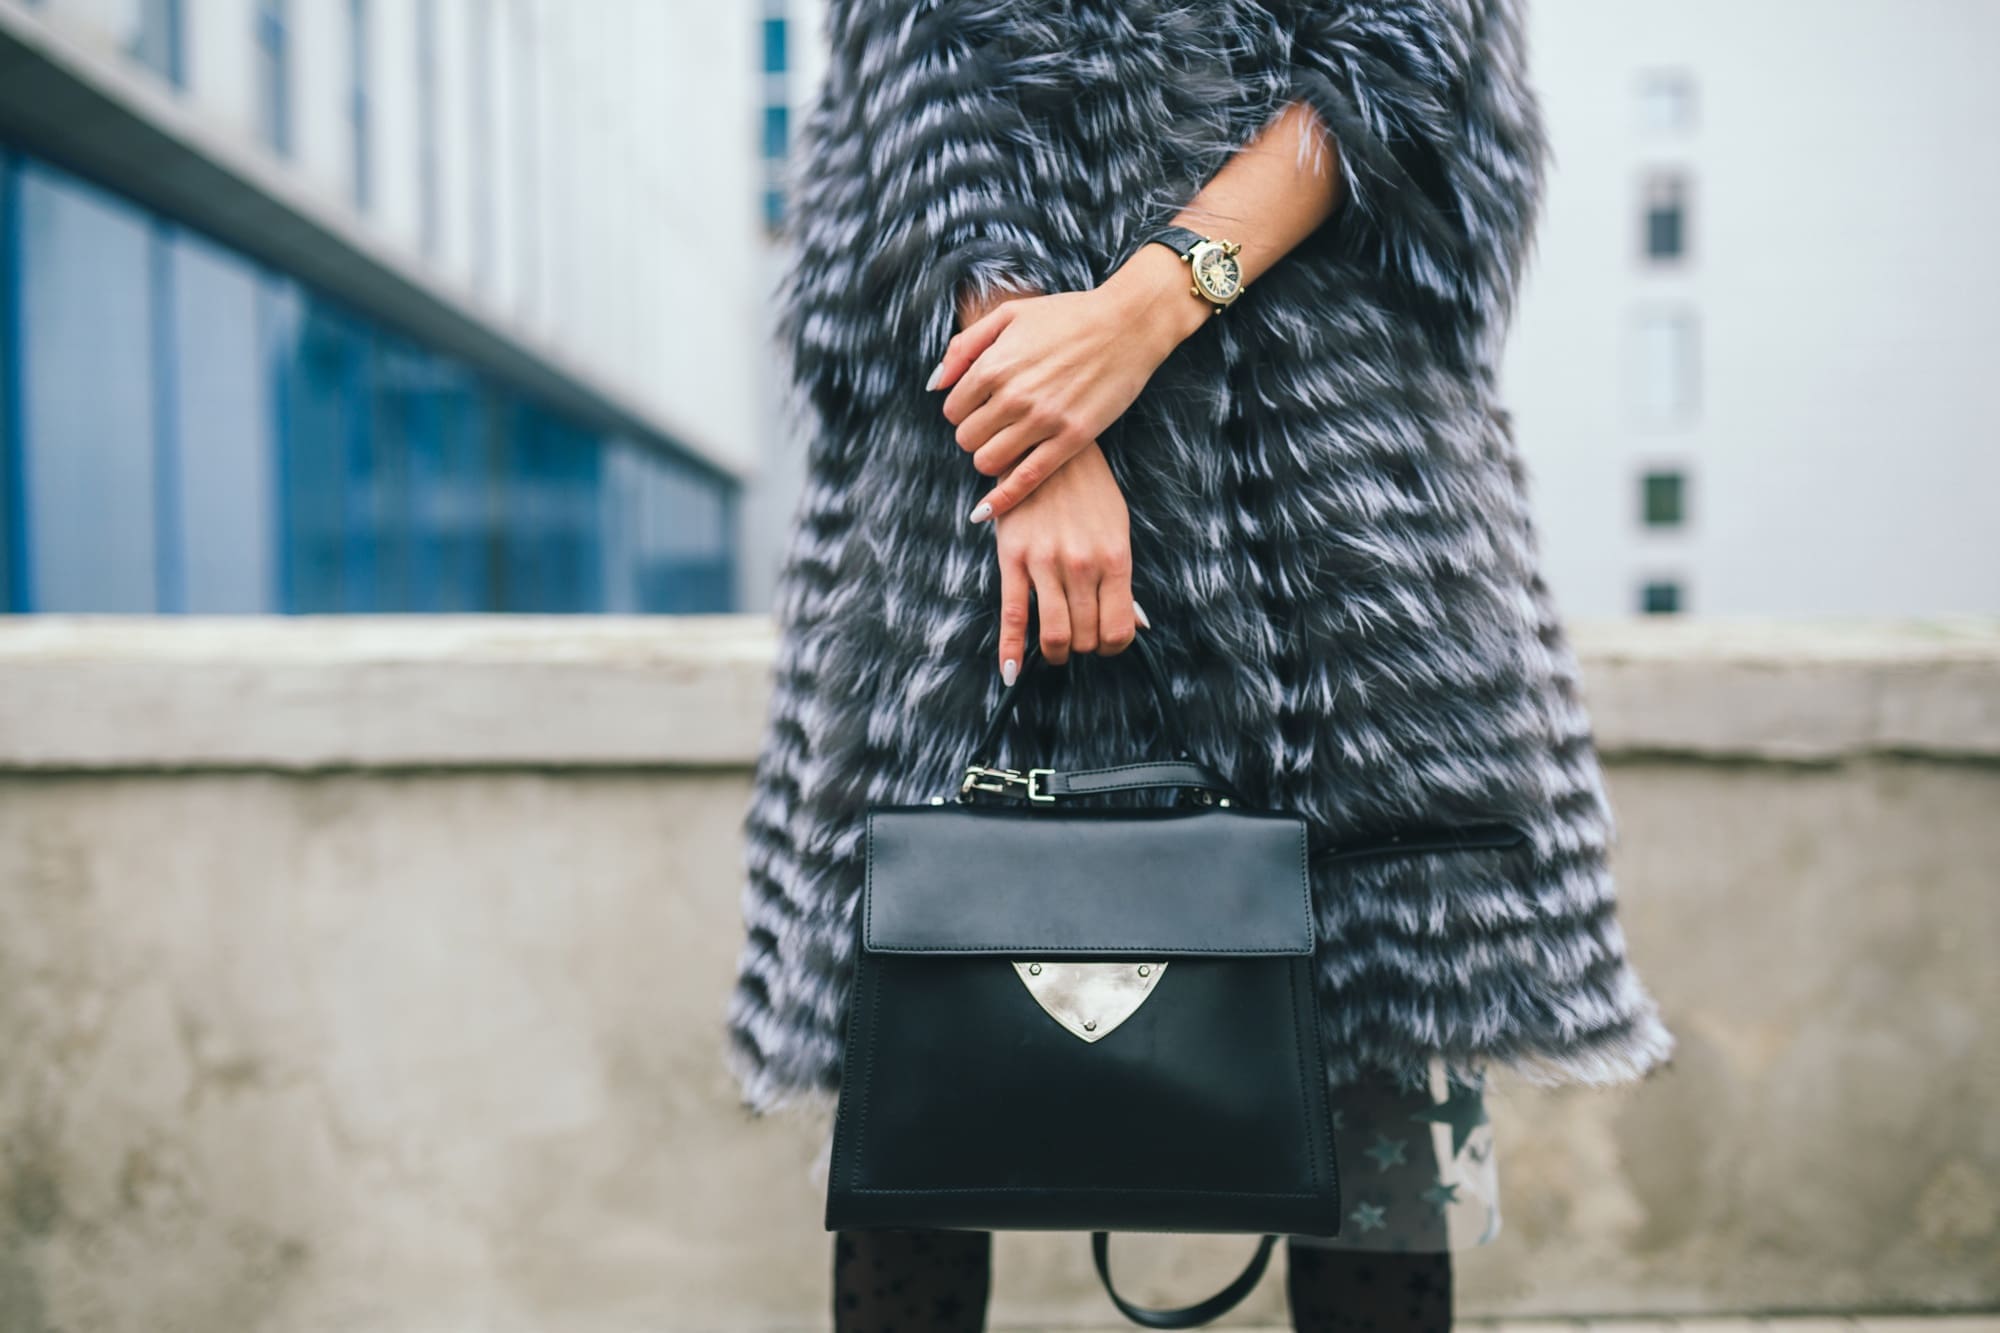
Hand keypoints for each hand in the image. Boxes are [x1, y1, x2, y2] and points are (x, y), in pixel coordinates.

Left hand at [930, 246, 1208, 523]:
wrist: (1128, 324)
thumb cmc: (1068, 316)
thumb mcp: (1010, 315)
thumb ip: (964, 347)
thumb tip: (935, 385)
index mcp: (995, 364)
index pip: (953, 410)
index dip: (962, 411)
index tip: (979, 407)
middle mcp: (1014, 395)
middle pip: (966, 438)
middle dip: (974, 434)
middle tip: (994, 426)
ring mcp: (1043, 420)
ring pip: (987, 461)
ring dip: (989, 458)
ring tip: (1005, 445)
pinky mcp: (1071, 439)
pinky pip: (1025, 479)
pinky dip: (1001, 500)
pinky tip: (984, 513)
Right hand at [990, 438, 1151, 680]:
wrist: (1046, 450)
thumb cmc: (1088, 492)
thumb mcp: (1117, 529)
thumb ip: (1123, 579)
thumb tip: (1138, 624)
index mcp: (1115, 557)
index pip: (1119, 629)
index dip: (1113, 646)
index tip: (1105, 643)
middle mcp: (1082, 564)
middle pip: (1086, 636)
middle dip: (1084, 647)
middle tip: (1079, 639)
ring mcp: (1047, 563)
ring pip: (1055, 635)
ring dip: (1057, 652)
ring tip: (1055, 649)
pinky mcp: (1014, 559)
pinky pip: (1013, 616)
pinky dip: (1012, 651)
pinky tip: (1012, 673)